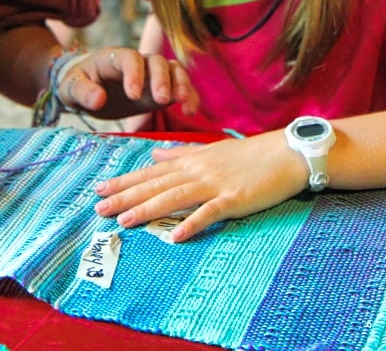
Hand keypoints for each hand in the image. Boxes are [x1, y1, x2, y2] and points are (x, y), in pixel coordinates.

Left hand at [55, 46, 198, 118]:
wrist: (87, 88)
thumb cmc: (78, 84)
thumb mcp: (71, 88)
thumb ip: (83, 92)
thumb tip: (99, 99)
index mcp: (114, 58)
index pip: (129, 58)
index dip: (134, 74)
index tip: (133, 95)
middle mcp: (137, 62)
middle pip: (156, 62)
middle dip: (161, 79)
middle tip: (161, 100)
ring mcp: (151, 74)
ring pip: (173, 70)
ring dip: (180, 83)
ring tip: (182, 102)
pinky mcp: (161, 88)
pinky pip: (180, 86)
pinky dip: (188, 95)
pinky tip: (190, 110)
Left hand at [93, 132, 306, 241]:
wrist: (287, 152)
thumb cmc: (251, 154)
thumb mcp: (210, 150)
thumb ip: (181, 153)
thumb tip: (154, 154)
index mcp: (191, 161)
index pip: (150, 173)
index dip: (124, 182)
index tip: (99, 189)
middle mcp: (197, 171)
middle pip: (155, 185)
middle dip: (125, 197)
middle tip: (98, 208)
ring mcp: (215, 184)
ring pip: (174, 197)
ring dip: (148, 209)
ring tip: (124, 221)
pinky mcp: (234, 198)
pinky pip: (209, 212)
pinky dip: (191, 223)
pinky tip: (175, 236)